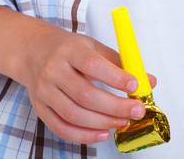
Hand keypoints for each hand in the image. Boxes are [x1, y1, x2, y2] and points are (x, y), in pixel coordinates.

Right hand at [17, 21, 157, 145]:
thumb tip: (149, 82)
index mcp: (70, 50)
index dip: (115, 77)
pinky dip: (83, 135)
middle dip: (114, 106)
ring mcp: (44, 92)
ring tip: (123, 122)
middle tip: (136, 111)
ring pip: (73, 114)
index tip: (135, 86)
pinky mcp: (40, 109)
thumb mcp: (93, 47)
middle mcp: (54, 71)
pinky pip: (61, 128)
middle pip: (84, 94)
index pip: (92, 65)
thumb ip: (121, 64)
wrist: (34, 52)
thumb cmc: (69, 50)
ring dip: (102, 122)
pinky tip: (103, 133)